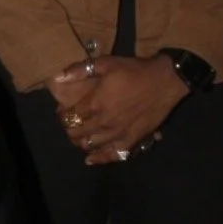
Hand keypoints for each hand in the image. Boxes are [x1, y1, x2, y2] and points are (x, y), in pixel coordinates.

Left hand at [52, 54, 186, 164]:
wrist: (165, 81)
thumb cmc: (134, 71)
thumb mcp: (105, 63)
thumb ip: (80, 70)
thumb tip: (57, 77)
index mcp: (95, 104)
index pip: (69, 116)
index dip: (62, 114)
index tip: (62, 110)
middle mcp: (104, 122)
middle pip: (78, 133)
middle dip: (69, 128)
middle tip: (70, 123)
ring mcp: (119, 134)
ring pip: (92, 145)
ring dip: (81, 142)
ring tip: (80, 137)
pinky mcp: (133, 140)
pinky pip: (113, 155)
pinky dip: (100, 158)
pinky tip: (91, 159)